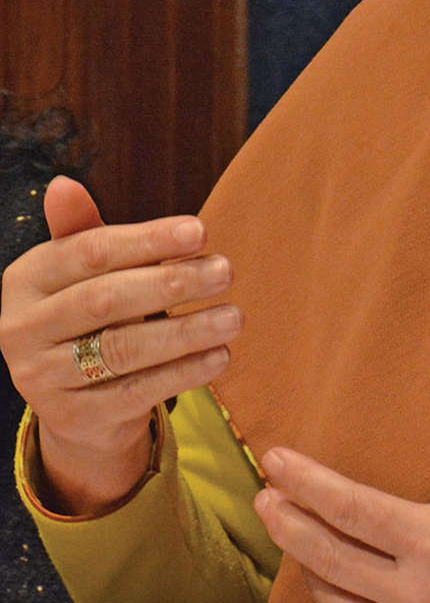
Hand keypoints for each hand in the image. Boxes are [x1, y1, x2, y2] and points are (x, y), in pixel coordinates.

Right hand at [0, 176, 241, 512]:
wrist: (77, 405)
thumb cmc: (91, 317)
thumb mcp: (83, 274)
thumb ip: (86, 233)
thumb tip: (63, 183)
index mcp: (26, 280)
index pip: (90, 253)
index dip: (148, 240)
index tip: (201, 231)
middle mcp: (21, 329)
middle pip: (107, 300)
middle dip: (173, 282)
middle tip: (226, 270)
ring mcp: (42, 379)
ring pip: (124, 349)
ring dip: (188, 331)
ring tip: (234, 316)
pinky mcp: (74, 419)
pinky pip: (137, 392)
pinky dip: (184, 373)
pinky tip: (221, 356)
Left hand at [254, 357, 429, 602]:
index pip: (352, 509)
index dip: (306, 483)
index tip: (276, 460)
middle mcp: (418, 593)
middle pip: (328, 556)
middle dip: (287, 523)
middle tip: (262, 493)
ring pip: (334, 599)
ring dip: (306, 561)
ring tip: (291, 528)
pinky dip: (334, 600)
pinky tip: (330, 576)